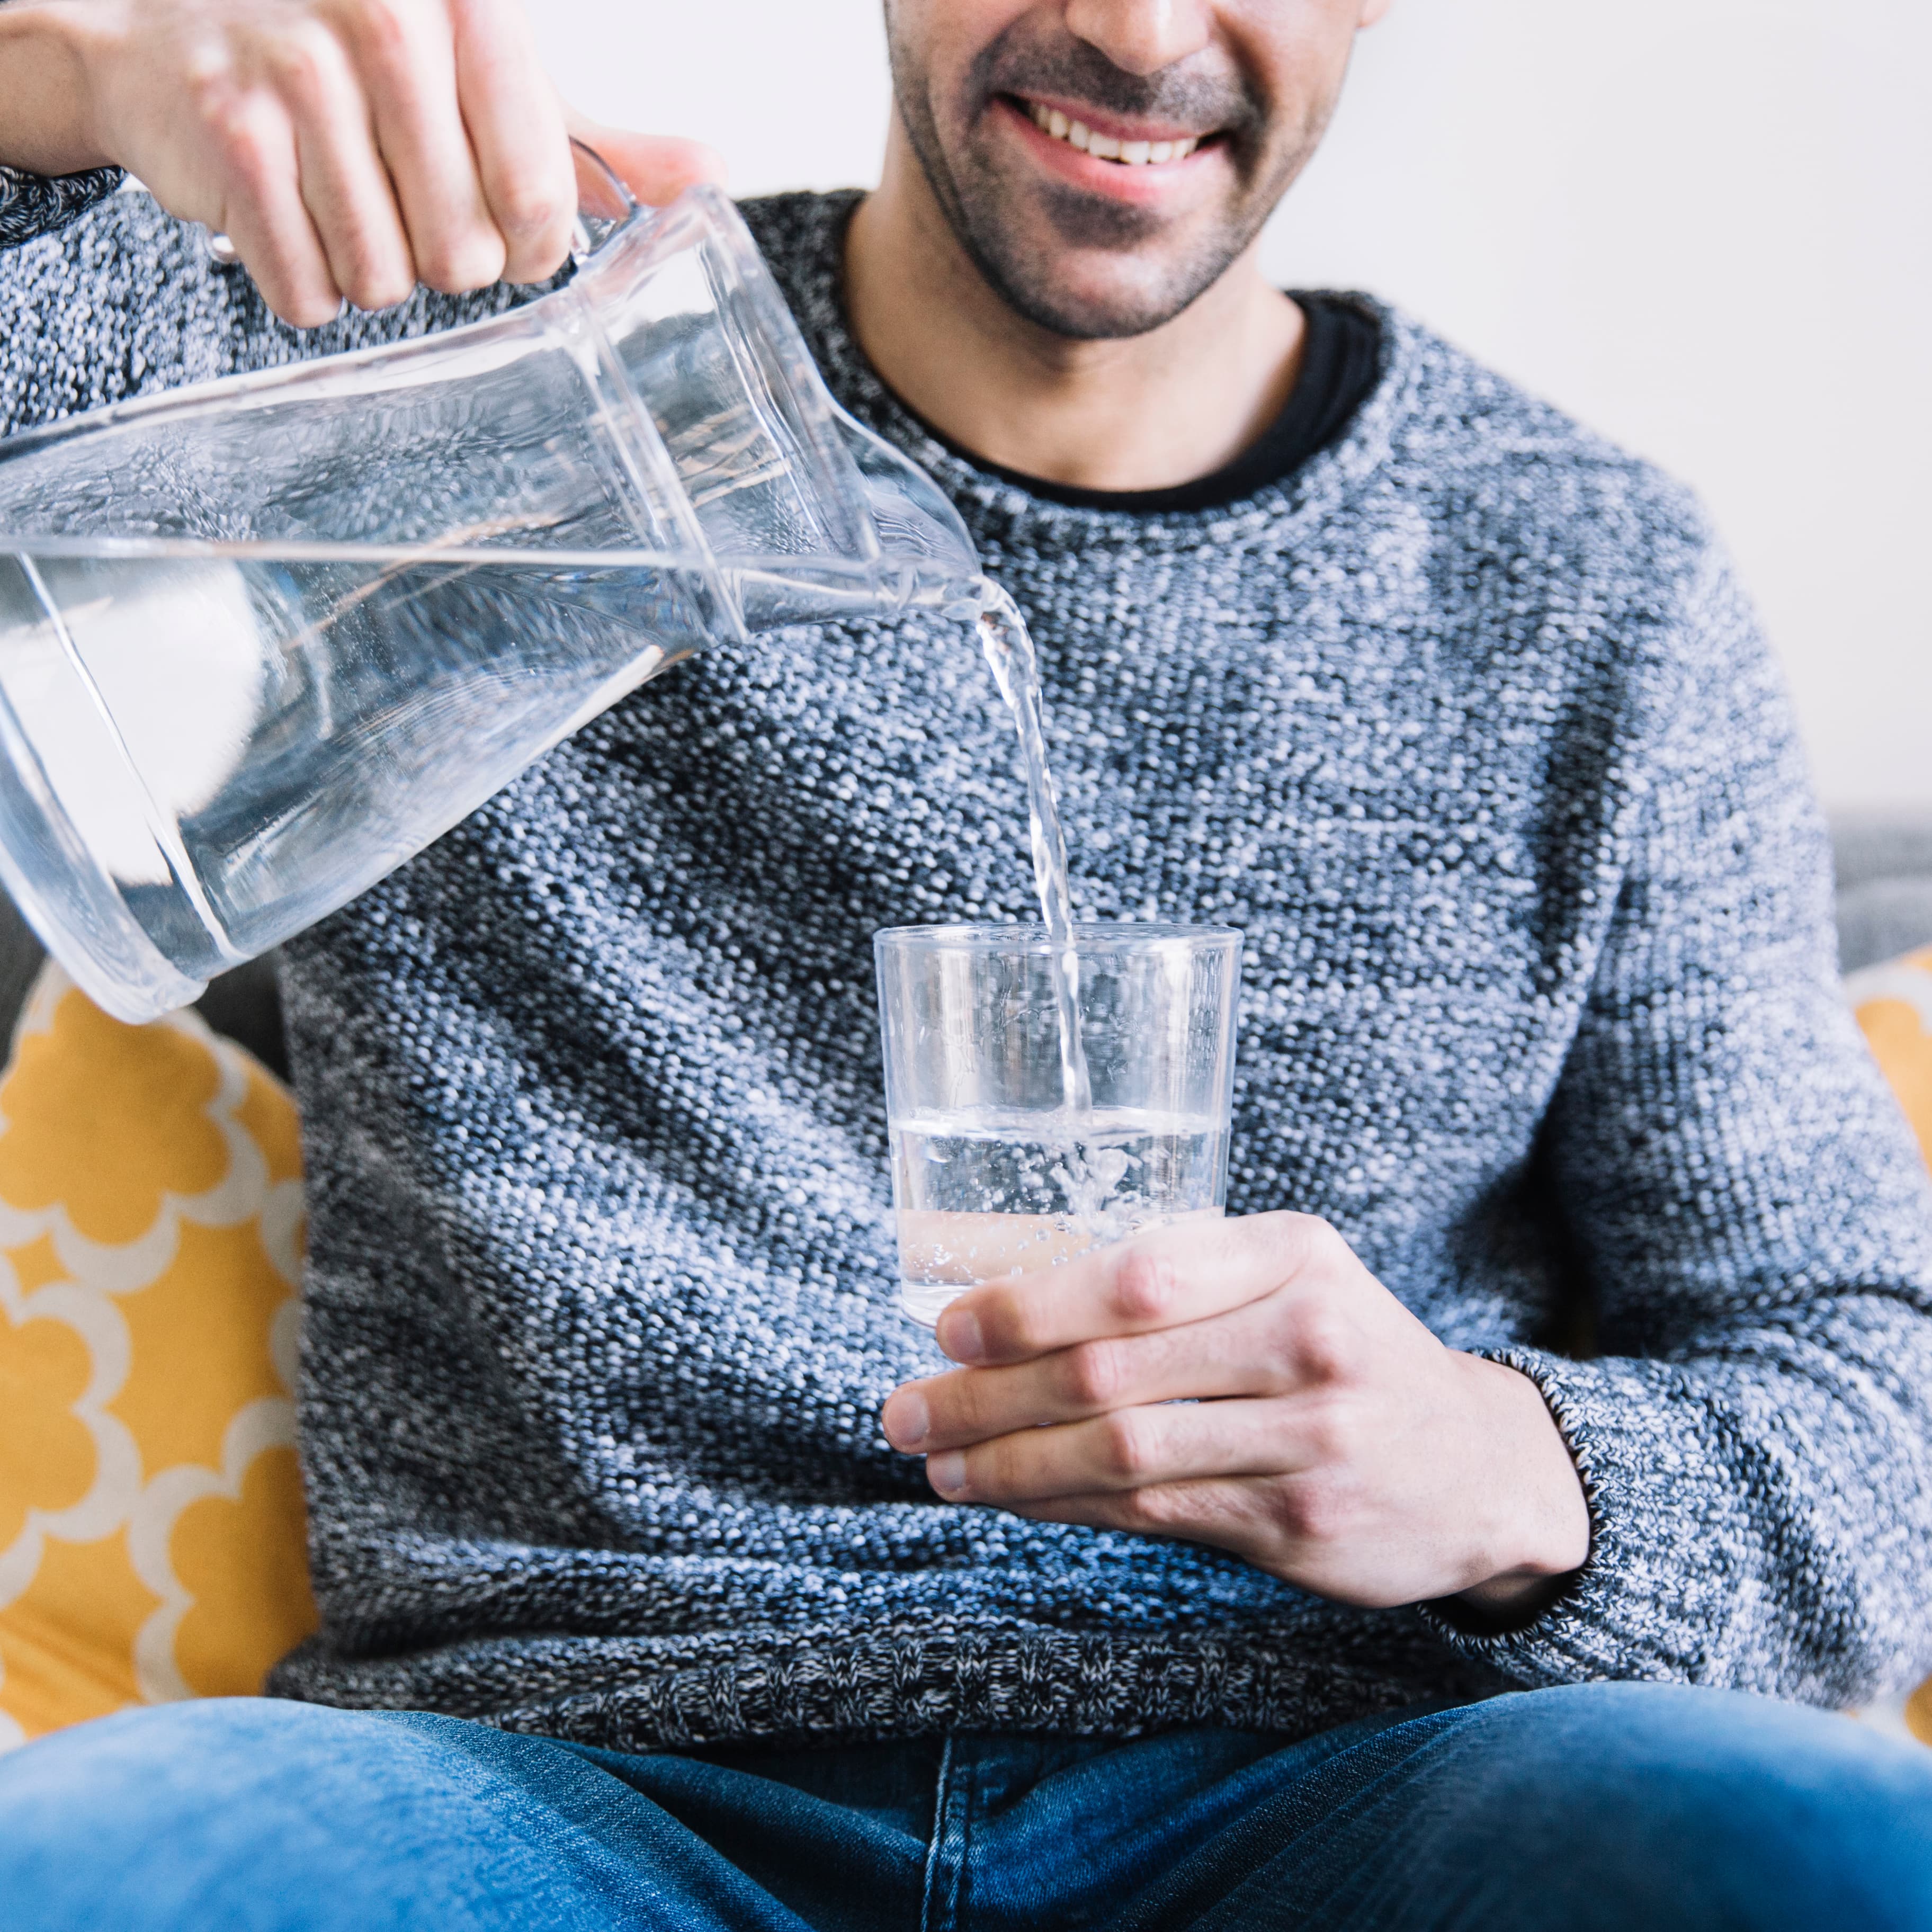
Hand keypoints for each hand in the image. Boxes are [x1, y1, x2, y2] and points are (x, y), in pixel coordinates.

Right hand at [0, 0, 722, 325]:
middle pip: (465, 251)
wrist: (175, 30)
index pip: (538, 195)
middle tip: (406, 207)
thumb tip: (708, 174)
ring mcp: (295, 71)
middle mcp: (380, 15)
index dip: (530, 244)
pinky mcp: (229, 134)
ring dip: (373, 271)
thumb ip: (594, 139)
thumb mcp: (486, 79)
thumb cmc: (355, 61)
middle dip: (446, 259)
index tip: (510, 230)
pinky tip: (291, 216)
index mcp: (467, 3)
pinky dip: (308, 283)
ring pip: (387, 280)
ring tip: (343, 202)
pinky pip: (310, 291)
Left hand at [880, 1213, 1591, 1614]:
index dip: (1031, 1306)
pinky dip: (1065, 1506)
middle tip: (905, 1409)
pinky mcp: (1300, 1525)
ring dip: (1008, 1463)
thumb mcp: (1292, 1278)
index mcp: (1294, 1256)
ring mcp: (1311, 1441)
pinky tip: (1011, 1498)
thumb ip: (1183, 1280)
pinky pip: (1152, 1513)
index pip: (1141, 1276)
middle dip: (987, 1395)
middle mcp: (1308, 1341)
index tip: (950, 1328)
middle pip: (1112, 1372)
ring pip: (1122, 1454)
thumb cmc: (1347, 1352)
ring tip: (935, 1462)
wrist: (1479, 1467)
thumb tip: (1011, 1306)